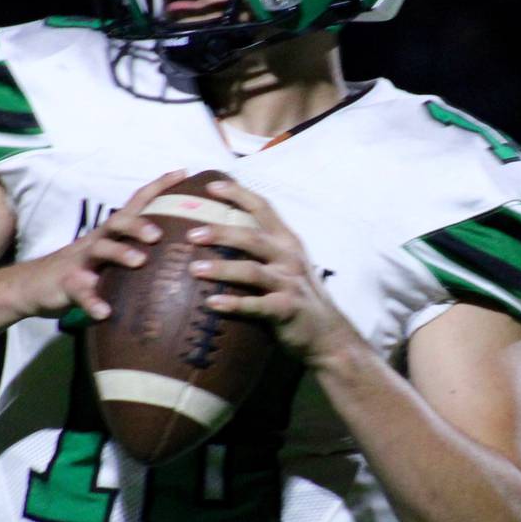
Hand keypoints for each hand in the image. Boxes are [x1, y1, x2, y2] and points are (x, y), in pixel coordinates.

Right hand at [14, 170, 187, 320]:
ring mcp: (80, 261)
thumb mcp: (109, 257)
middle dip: (139, 224)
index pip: (136, 203)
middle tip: (159, 235)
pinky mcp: (67, 284)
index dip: (158, 186)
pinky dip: (93, 302)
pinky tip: (104, 312)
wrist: (34, 284)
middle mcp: (97, 240)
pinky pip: (80, 292)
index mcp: (111, 232)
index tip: (184, 172)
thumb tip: (182, 257)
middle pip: (118, 222)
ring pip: (100, 250)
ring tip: (139, 262)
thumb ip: (136, 253)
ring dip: (120, 253)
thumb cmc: (83, 270)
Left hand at [183, 177, 360, 362]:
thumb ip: (261, 249)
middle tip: (191, 234)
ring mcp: (289, 284)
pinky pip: (256, 305)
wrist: (329, 335)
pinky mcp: (287, 310)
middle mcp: (289, 258)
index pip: (263, 208)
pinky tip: (212, 303)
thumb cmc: (298, 296)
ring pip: (251, 271)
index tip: (211, 185)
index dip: (238, 194)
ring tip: (194, 269)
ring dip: (222, 268)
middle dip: (221, 232)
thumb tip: (218, 235)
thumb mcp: (286, 265)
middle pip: (252, 237)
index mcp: (287, 242)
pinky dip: (234, 304)